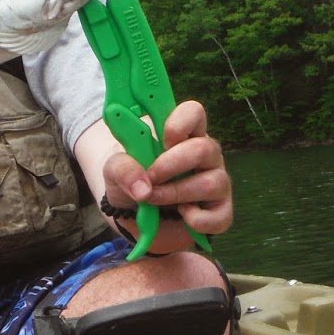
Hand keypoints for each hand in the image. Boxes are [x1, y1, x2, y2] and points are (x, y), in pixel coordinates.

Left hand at [101, 100, 232, 241]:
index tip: (162, 140)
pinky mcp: (219, 212)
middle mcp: (205, 156)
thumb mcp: (114, 172)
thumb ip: (121, 168)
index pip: (194, 112)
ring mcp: (216, 183)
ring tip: (153, 199)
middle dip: (171, 165)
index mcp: (182, 136)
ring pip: (212, 183)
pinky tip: (181, 216)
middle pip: (205, 148)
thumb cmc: (132, 185)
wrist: (135, 221)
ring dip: (176, 193)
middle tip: (150, 178)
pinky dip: (196, 220)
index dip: (180, 122)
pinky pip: (219, 217)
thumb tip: (144, 188)